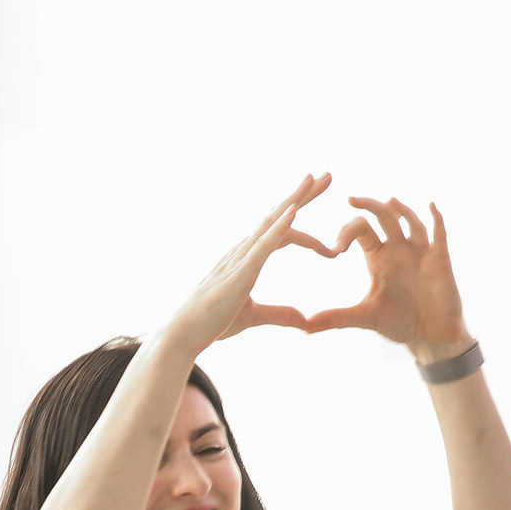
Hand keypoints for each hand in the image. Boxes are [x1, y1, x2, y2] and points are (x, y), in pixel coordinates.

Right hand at [162, 174, 335, 350]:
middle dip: (302, 195)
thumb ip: (279, 314)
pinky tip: (295, 210)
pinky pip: (263, 244)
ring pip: (271, 222)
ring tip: (313, 179)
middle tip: (327, 175)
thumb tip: (304, 320)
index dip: (301, 216)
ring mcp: (241, 258)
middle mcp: (243, 250)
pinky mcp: (240, 271)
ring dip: (294, 199)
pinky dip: (280, 226)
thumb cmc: (211, 322)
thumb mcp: (253, 316)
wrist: (183, 334)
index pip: (280, 230)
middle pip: (277, 215)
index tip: (320, 202)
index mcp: (247, 258)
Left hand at [305, 196, 469, 357]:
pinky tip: (432, 206)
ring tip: (389, 201)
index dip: (347, 232)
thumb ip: (337, 318)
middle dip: (370, 207)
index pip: (361, 230)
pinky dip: (437, 220)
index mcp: (379, 257)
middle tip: (351, 198)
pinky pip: (439, 236)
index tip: (335, 249)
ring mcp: (420, 254)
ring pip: (411, 222)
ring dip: (402, 211)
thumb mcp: (365, 319)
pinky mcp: (440, 262)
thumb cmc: (399, 323)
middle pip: (385, 218)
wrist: (430, 336)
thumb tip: (305, 327)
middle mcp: (399, 249)